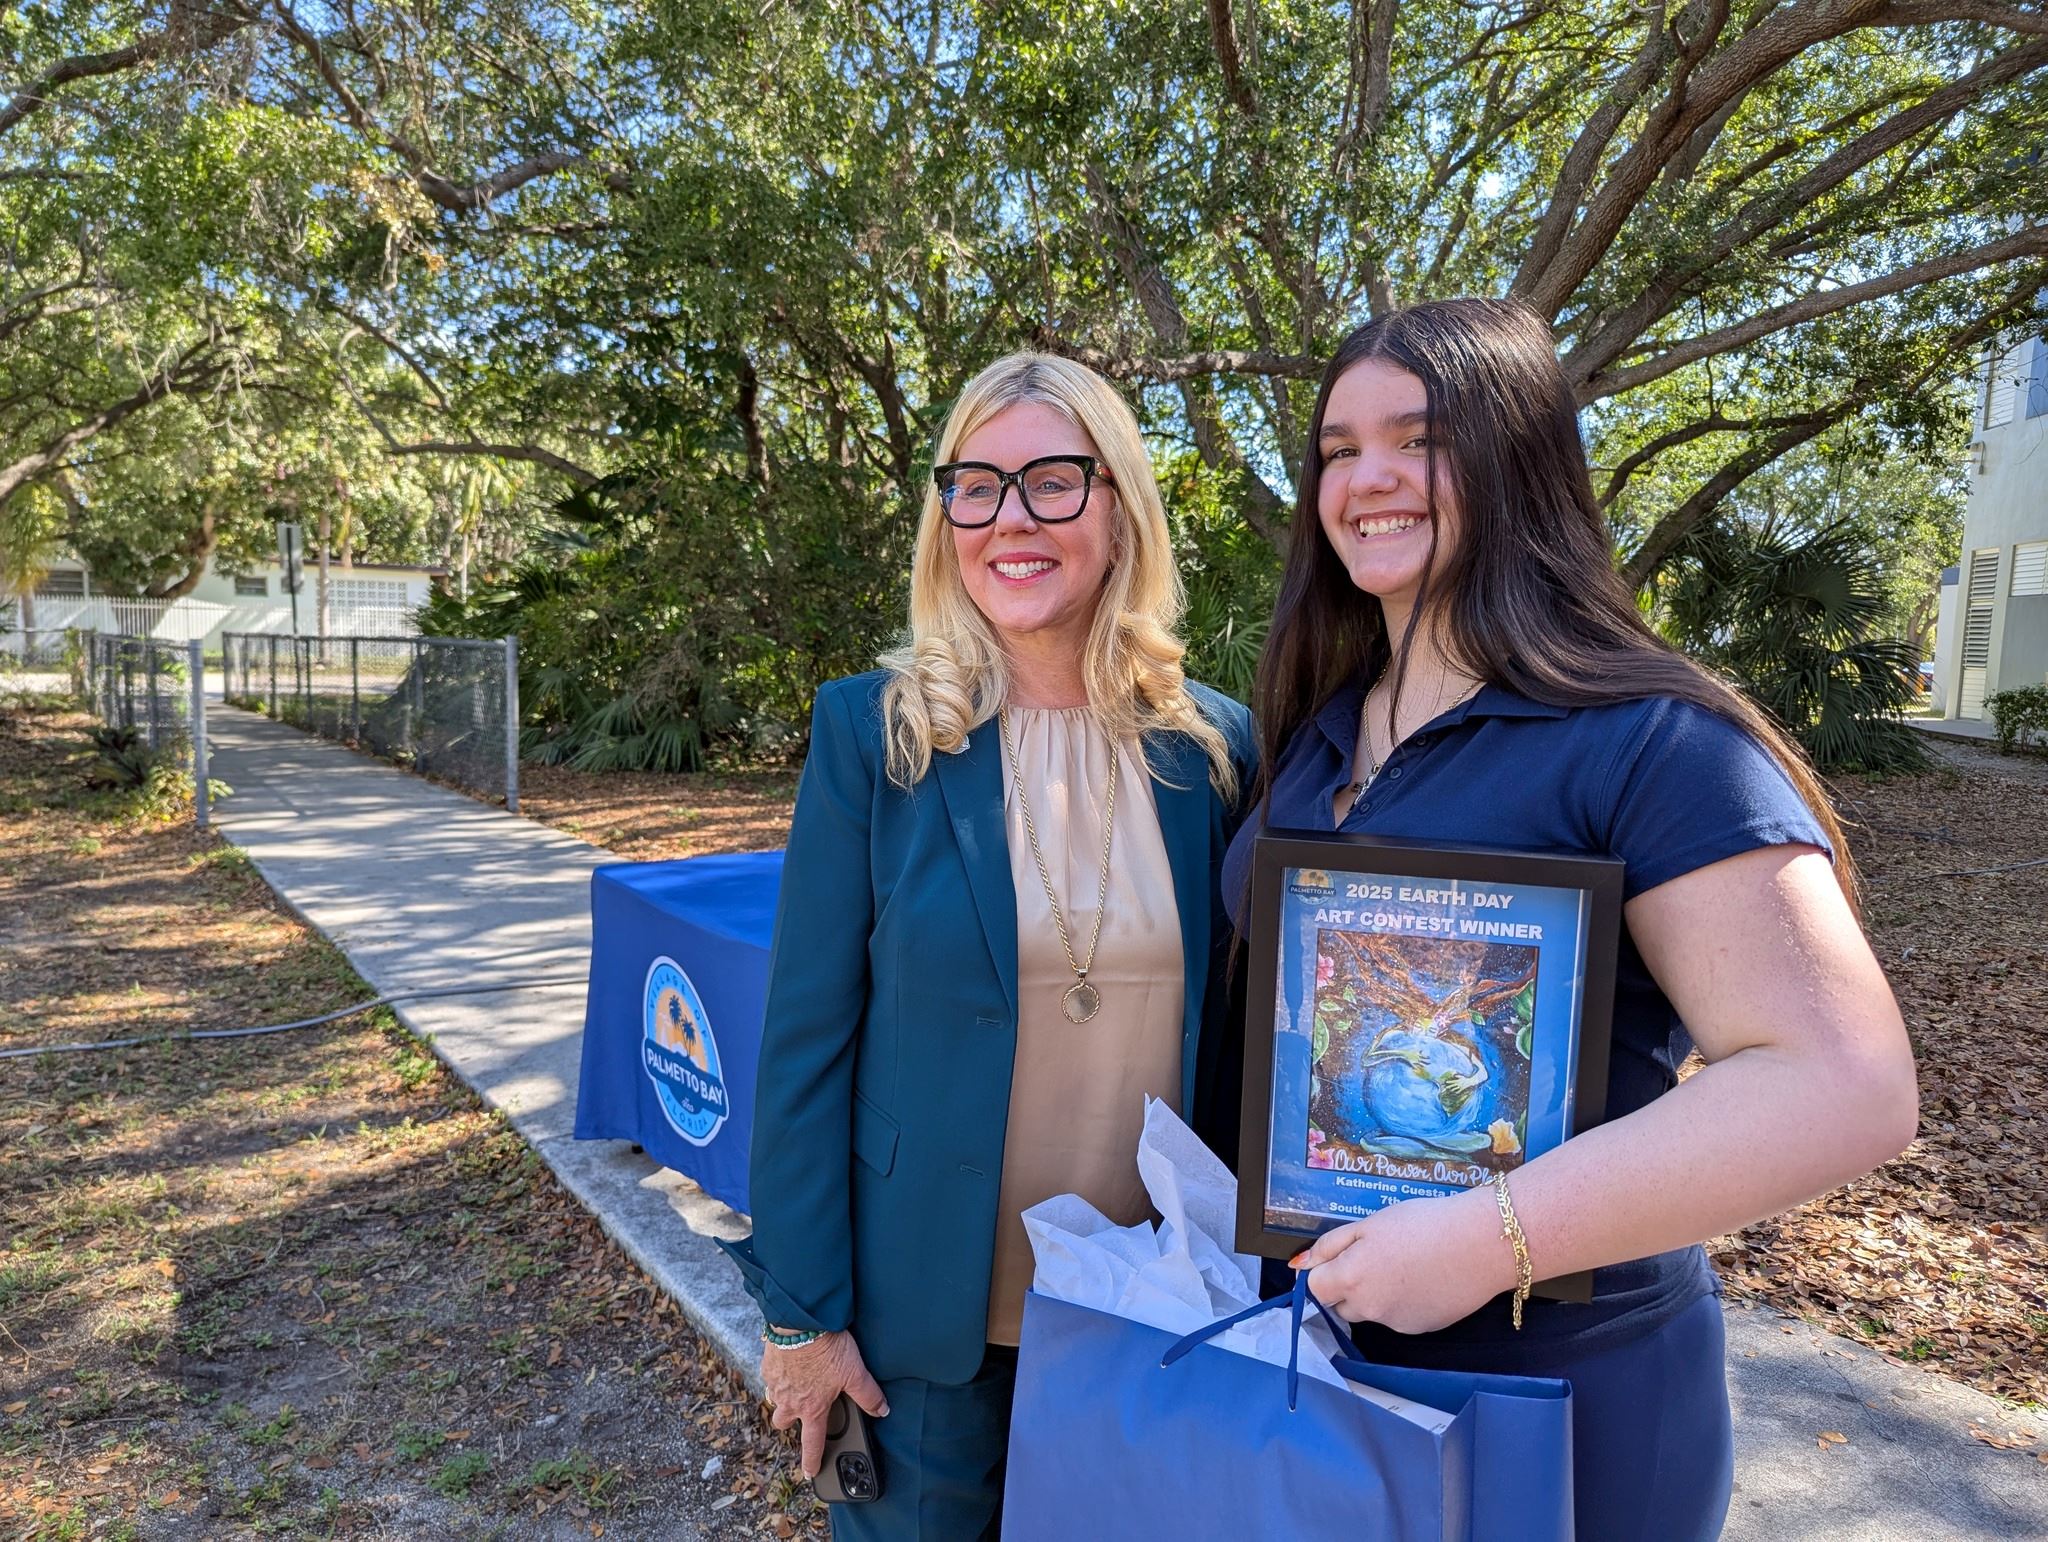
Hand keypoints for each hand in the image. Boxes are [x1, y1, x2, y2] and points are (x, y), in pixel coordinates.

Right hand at [761, 1329, 888, 1479]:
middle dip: (790, 1422)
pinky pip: (770, 1376)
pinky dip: (778, 1374)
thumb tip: (882, 1410)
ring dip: (783, 1398)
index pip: (812, 1442)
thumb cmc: (827, 1348)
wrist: (801, 1322)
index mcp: (812, 1408)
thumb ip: (869, 1395)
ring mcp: (776, 1383)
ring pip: (774, 1399)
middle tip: (801, 1413)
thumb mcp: (855, 1372)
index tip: (810, 1472)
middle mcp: (790, 1400)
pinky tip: (788, 1363)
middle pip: (783, 1423)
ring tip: (794, 1387)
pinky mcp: (768, 1364)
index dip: (812, 1460)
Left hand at [1292, 1185, 1518, 1335]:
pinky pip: (1398, 1316)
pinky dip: (1402, 1301)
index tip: (1340, 1256)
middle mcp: (1368, 1309)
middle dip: (1348, 1284)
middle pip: (1341, 1304)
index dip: (1324, 1271)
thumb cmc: (1422, 1224)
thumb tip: (1300, 1265)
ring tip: (1405, 1262)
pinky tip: (1424, 1277)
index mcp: (1350, 1280)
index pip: (1315, 1288)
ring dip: (1376, 1294)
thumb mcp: (1369, 1224)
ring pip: (1371, 1311)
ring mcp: (1395, 1323)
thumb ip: (1330, 1246)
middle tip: (1376, 1255)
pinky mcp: (1420, 1329)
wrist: (1480, 1244)